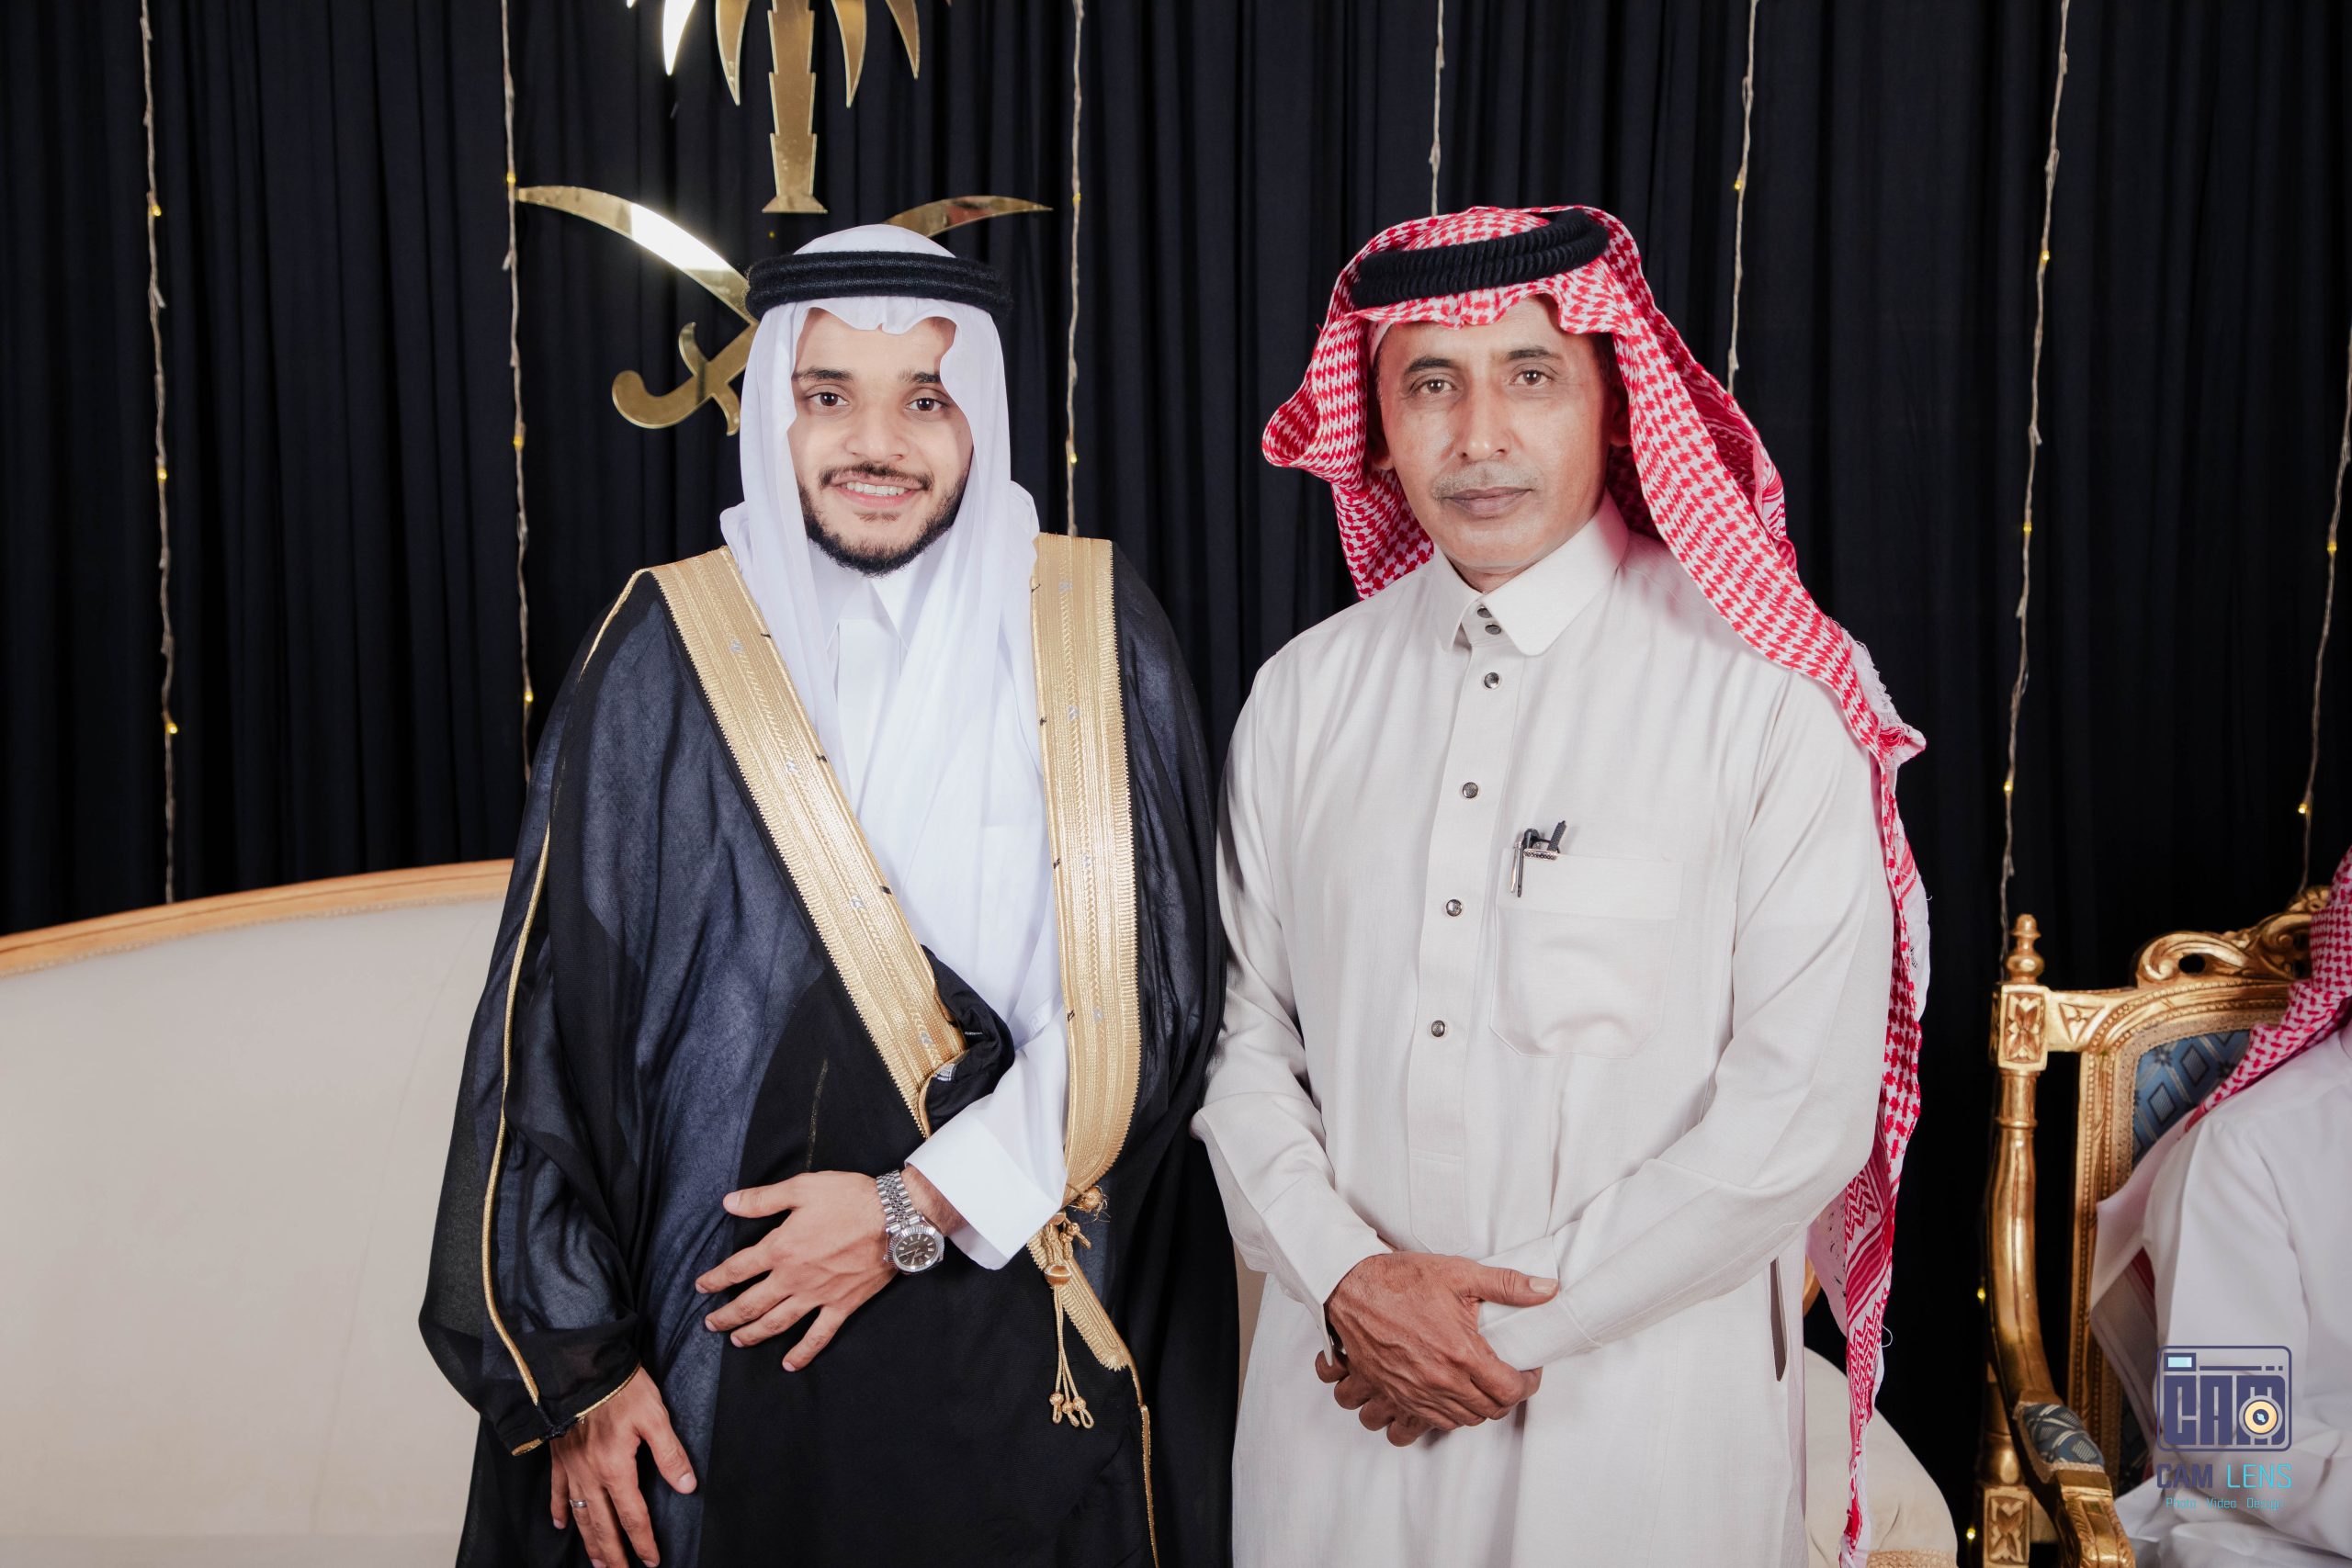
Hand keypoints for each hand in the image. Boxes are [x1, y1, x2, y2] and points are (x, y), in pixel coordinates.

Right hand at [547, 1367, 694, 1567]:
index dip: (643, 1542)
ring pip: (579, 1515)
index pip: (633, 1516)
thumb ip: (670, 1454)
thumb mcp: (655, 1416)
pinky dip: (558, 1511)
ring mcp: (571, 1468)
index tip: (652, 1561)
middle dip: (615, 1553)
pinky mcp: (558, 1457)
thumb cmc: (620, 1388)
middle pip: (603, 1525)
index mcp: (616, 1468)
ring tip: (599, 1562)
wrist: (579, 1365)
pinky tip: (561, 1525)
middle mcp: (590, 1475)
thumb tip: (687, 1486)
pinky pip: (556, 1492)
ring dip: (590, 1542)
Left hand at [695, 1171, 893, 1369]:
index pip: (738, 1269)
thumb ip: (763, 1199)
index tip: (702, 1286)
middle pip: (751, 1303)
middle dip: (727, 1316)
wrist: (895, 1219)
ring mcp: (817, 1296)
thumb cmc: (849, 1199)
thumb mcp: (802, 1188)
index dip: (716, 1279)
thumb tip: (728, 1202)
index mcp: (780, 1248)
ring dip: (752, 1335)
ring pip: (776, 1323)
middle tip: (711, 1324)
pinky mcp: (841, 1305)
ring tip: (737, 1342)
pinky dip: (803, 1353)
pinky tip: (789, 1364)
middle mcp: (793, 1278)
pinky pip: (818, 1336)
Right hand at [1321, 1252, 1553, 1437]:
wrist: (1351, 1289)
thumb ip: (1508, 1284)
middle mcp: (1439, 1380)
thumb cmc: (1401, 1280)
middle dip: (1506, 1396)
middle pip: (1490, 1411)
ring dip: (1479, 1407)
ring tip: (1482, 1384)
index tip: (1528, 1371)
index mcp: (1461, 1353)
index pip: (1510, 1391)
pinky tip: (1452, 1393)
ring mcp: (1415, 1393)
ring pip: (1463, 1421)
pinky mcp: (1396, 1395)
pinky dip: (1449, 1414)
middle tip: (1508, 1375)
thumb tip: (1547, 1290)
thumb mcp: (1459, 1273)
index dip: (1528, 1384)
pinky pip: (1432, 1423)